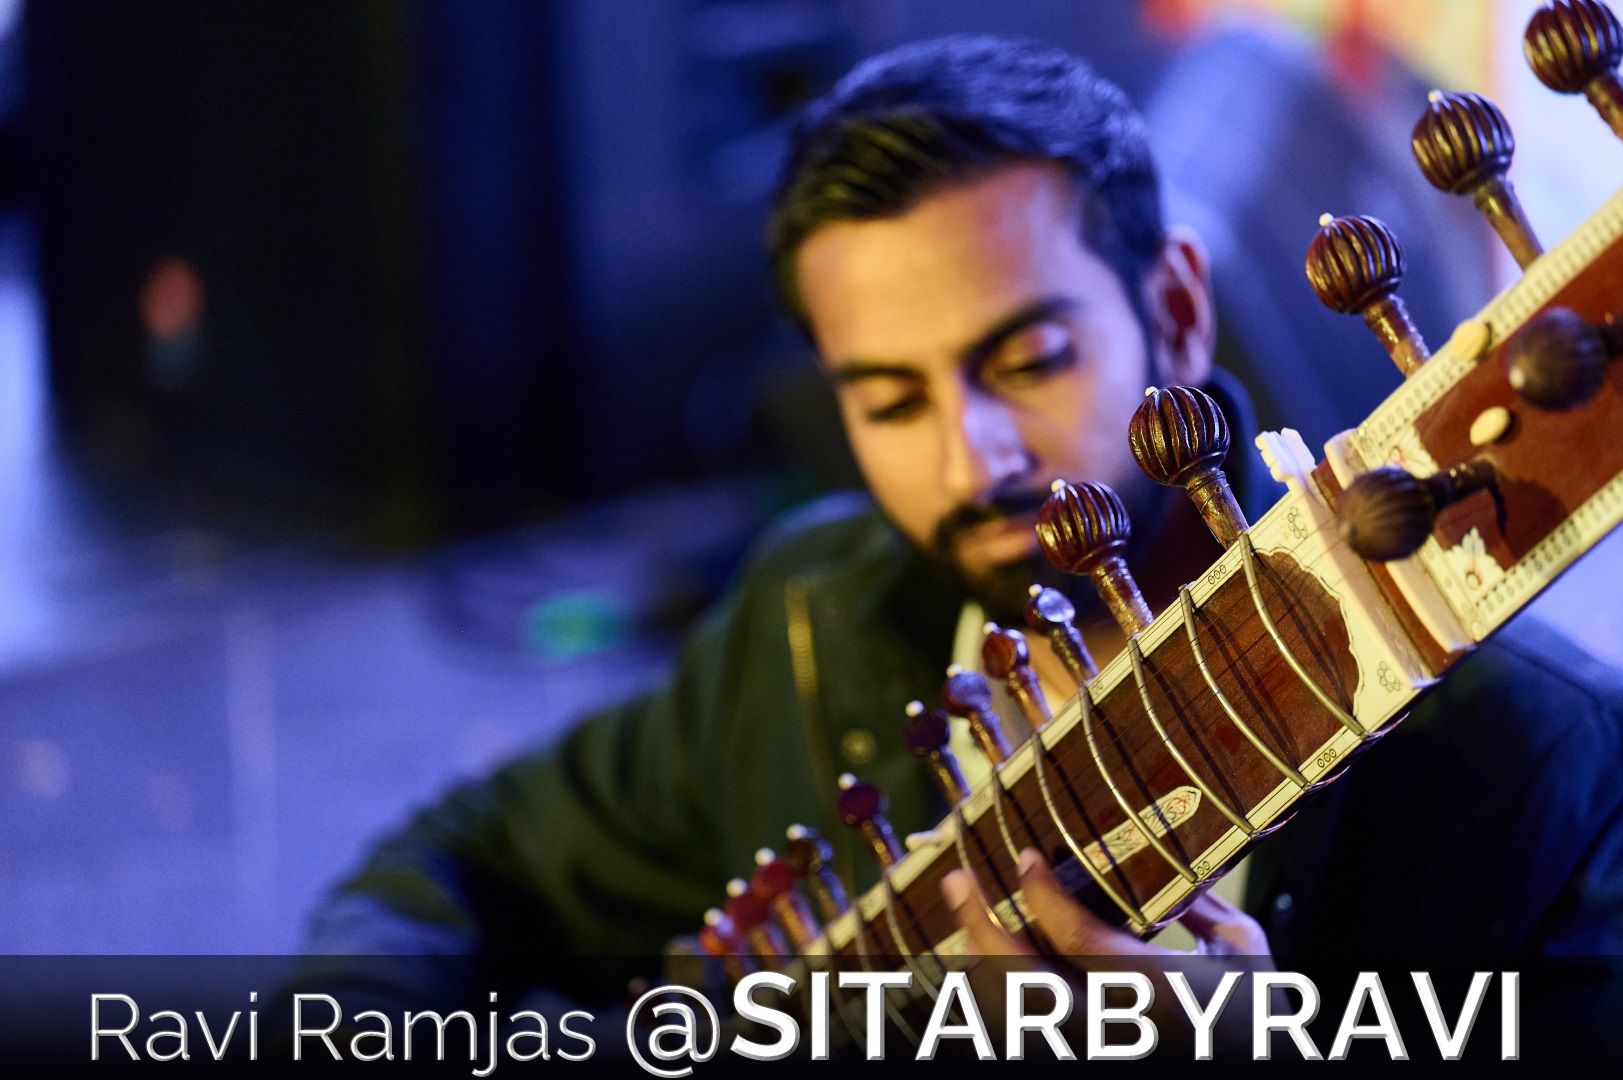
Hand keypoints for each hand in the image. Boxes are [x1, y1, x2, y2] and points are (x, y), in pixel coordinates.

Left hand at [940, 848, 1274, 1058]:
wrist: (1252, 1070)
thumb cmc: (1257, 1024)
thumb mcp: (1247, 955)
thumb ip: (1205, 902)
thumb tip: (1162, 850)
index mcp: (1163, 992)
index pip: (1078, 938)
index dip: (1041, 894)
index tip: (1025, 859)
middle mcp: (1118, 1031)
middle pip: (1022, 982)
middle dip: (980, 926)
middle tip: (959, 881)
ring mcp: (1093, 1052)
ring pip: (1009, 1015)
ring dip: (979, 963)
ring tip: (967, 921)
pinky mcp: (1078, 1059)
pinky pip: (1021, 1032)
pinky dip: (996, 1000)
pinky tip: (984, 970)